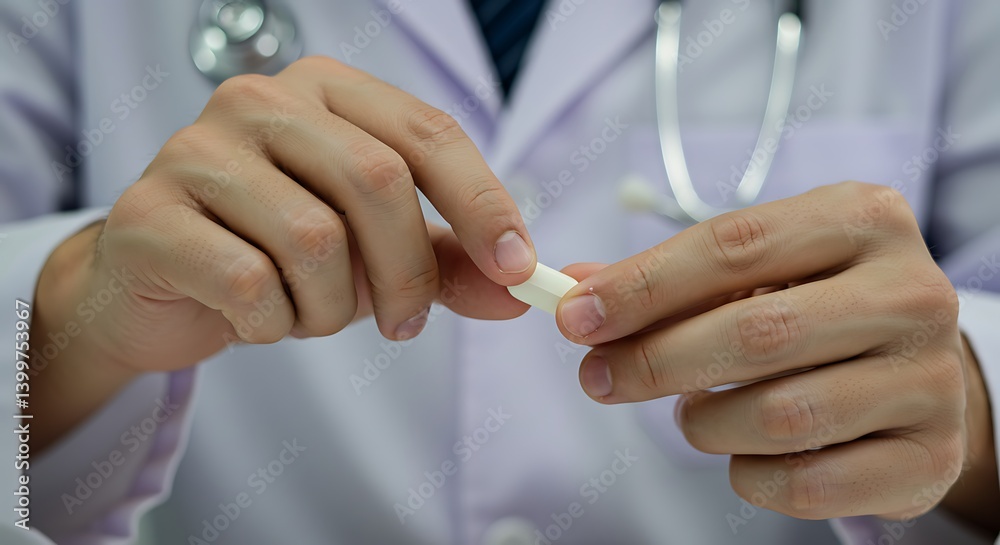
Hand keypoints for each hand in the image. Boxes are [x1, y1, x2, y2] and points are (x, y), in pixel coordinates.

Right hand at [30, 56, 533, 448]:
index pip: (427, 132)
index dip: (482, 202)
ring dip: (330, 306)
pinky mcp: (149, 214)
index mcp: (326, 90)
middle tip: (406, 325)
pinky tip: (257, 320)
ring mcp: (196, 149)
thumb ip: (447, 263)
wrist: (164, 287)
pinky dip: (272, 324)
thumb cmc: (277, 254)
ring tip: (307, 312)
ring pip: (314, 240)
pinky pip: (250, 283)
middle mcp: (260, 100)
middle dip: (407, 273)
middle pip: (377, 181)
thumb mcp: (375, 253)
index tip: (518, 268)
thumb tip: (520, 293)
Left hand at [556, 182, 997, 523]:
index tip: (575, 316)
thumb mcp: (756, 271)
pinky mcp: (932, 458)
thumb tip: (576, 291)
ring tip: (694, 415)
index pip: (733, 246)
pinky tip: (746, 455)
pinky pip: (808, 484)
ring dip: (706, 423)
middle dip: (655, 360)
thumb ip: (667, 279)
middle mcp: (911, 293)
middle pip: (756, 332)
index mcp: (862, 219)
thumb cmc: (817, 307)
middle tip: (598, 377)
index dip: (642, 285)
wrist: (917, 369)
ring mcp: (931, 379)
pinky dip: (752, 477)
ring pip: (780, 415)